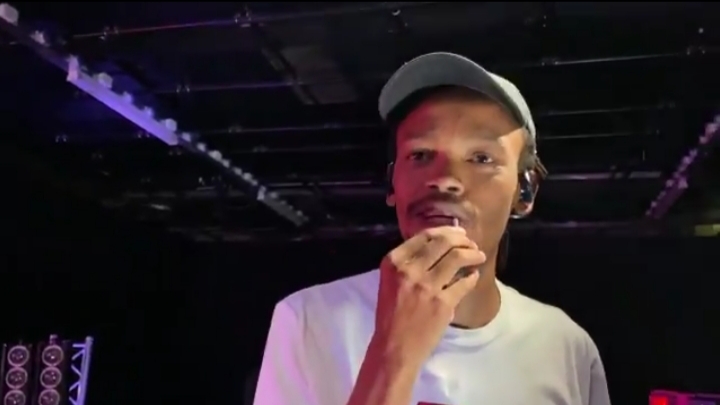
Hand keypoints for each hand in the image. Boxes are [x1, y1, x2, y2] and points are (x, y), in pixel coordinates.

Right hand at [371, 226, 485, 368]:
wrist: (394, 347)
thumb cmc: (391, 315)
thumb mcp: (391, 281)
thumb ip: (410, 262)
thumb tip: (440, 244)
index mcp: (393, 262)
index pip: (424, 236)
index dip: (446, 231)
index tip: (458, 233)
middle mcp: (409, 270)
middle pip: (444, 242)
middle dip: (463, 240)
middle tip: (472, 244)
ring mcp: (427, 287)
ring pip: (458, 258)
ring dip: (473, 254)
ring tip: (479, 256)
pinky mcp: (443, 303)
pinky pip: (465, 282)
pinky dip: (472, 277)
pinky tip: (473, 277)